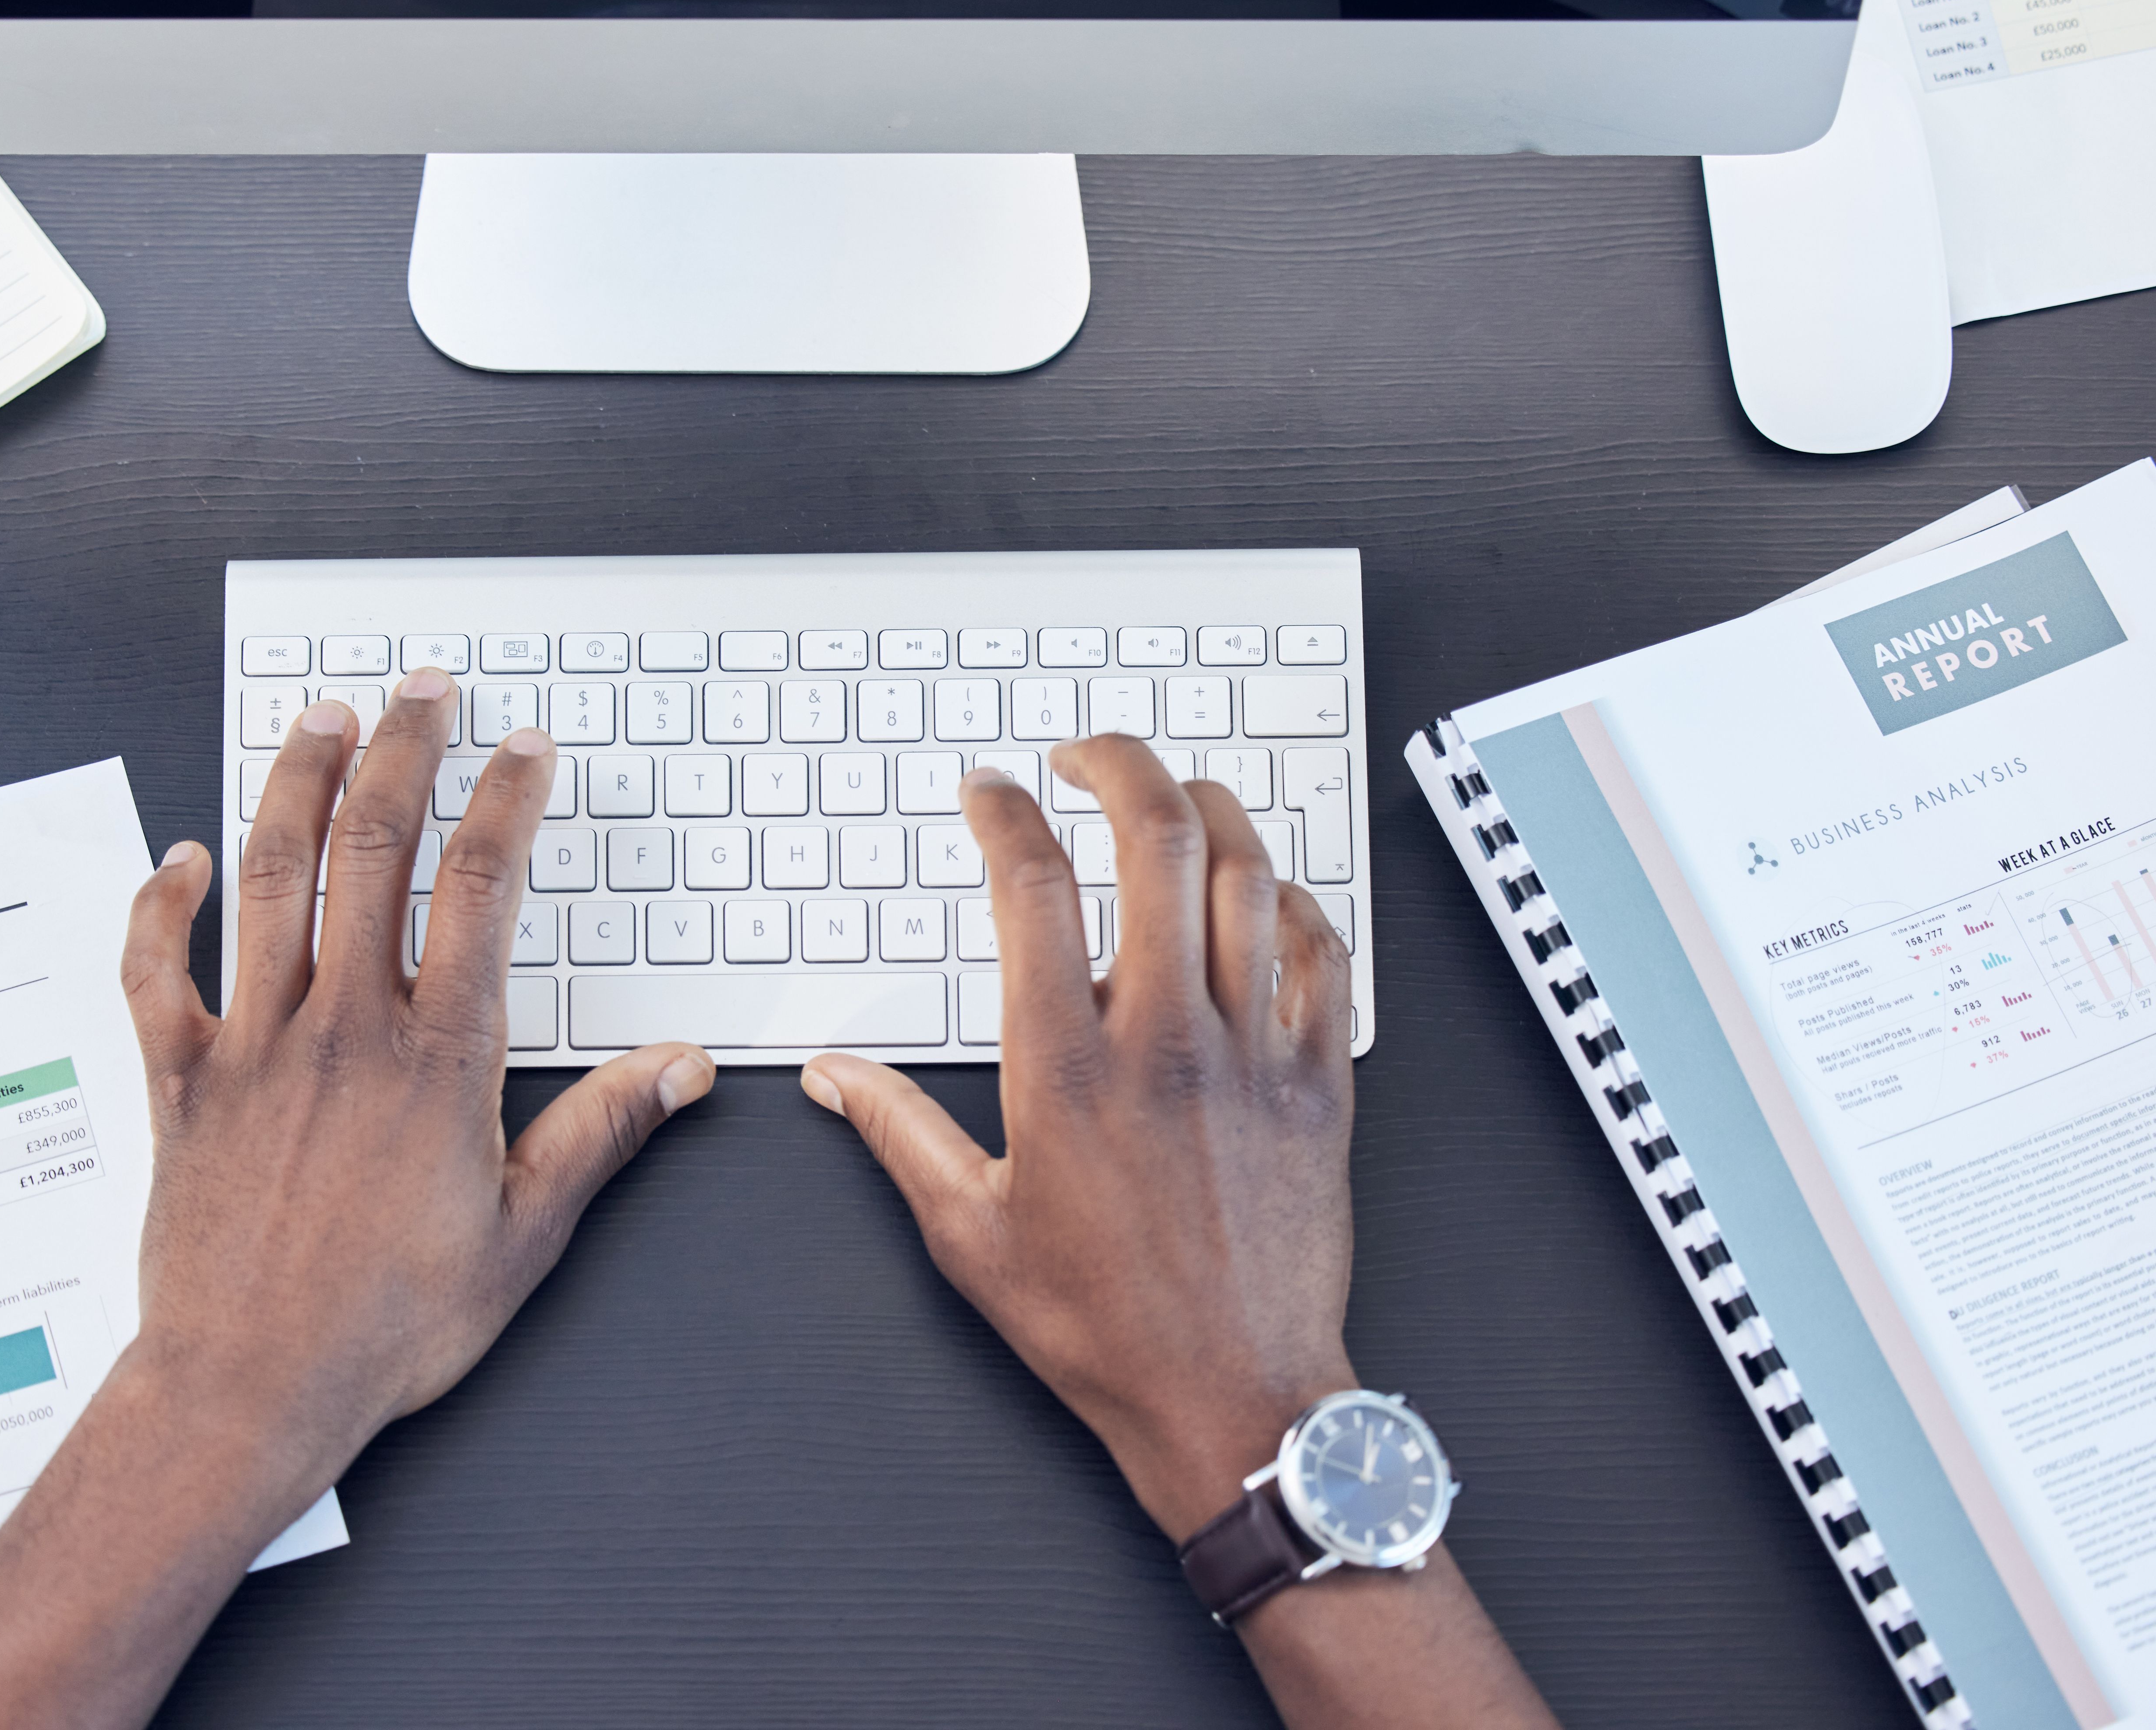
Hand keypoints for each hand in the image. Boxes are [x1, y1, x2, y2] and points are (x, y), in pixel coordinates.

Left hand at [114, 676, 714, 1464]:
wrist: (248, 1391)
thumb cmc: (386, 1326)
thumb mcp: (525, 1238)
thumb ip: (601, 1135)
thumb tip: (681, 1070)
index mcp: (436, 1060)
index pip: (479, 888)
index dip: (506, 801)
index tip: (523, 749)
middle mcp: (343, 1030)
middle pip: (373, 848)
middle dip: (403, 752)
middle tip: (421, 691)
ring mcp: (253, 1047)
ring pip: (269, 879)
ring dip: (294, 785)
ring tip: (320, 719)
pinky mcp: (180, 1084)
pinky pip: (155, 972)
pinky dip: (159, 907)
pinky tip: (176, 858)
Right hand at [806, 736, 1356, 1537]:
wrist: (1232, 1400)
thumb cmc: (1104, 1327)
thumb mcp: (968, 1234)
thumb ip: (897, 1131)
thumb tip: (832, 1073)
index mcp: (1069, 1070)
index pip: (1033, 886)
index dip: (1004, 812)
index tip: (990, 791)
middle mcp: (1167, 1042)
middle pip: (1155, 839)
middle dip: (1115, 764)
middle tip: (1083, 755)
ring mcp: (1255, 1055)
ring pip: (1248, 873)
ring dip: (1206, 807)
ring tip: (1169, 795)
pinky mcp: (1321, 1083)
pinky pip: (1323, 951)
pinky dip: (1290, 899)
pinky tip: (1258, 892)